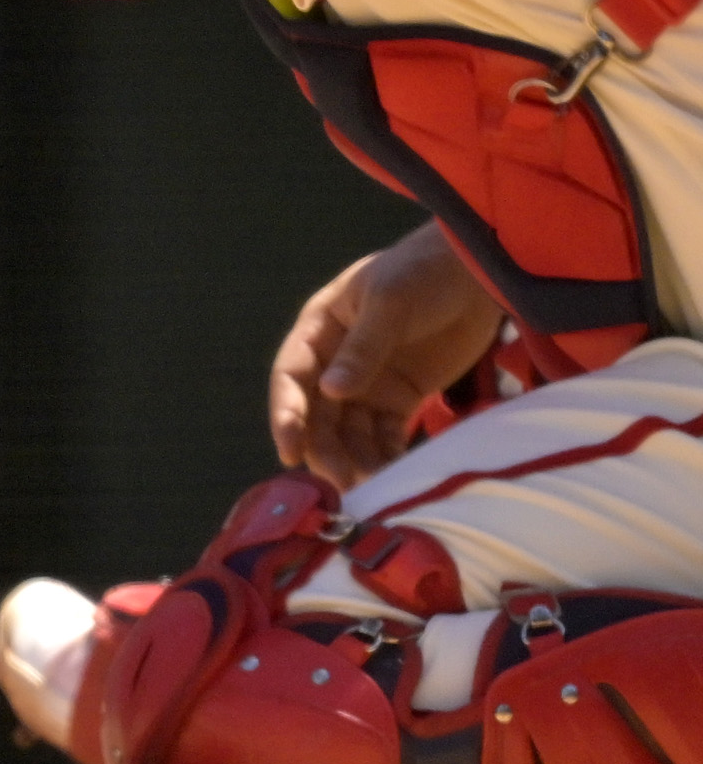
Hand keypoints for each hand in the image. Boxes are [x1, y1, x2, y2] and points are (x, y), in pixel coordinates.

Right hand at [270, 228, 504, 487]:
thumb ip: (363, 347)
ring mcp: (369, 382)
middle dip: (324, 448)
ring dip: (355, 459)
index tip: (289, 451)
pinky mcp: (402, 398)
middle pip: (318, 413)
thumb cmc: (422, 273)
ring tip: (372, 490)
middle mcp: (336, 361)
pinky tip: (396, 480)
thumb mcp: (390, 303)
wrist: (477, 275)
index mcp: (320, 330)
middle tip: (340, 483)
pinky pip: (387, 435)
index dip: (286, 414)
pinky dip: (387, 457)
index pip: (291, 377)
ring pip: (350, 431)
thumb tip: (331, 392)